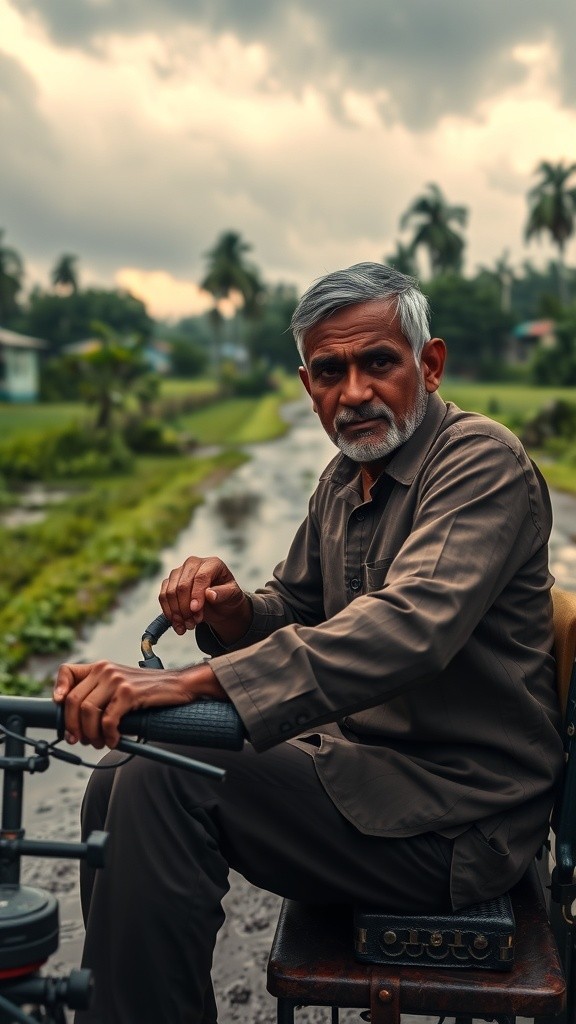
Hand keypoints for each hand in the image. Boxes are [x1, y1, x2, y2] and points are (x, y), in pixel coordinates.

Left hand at [53, 659, 224, 748]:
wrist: (178, 686)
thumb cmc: (148, 692)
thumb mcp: (119, 686)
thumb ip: (98, 694)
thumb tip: (75, 722)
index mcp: (100, 666)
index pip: (66, 671)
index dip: (57, 690)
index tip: (58, 708)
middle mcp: (105, 669)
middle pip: (73, 700)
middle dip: (73, 726)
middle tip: (81, 740)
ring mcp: (117, 680)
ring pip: (88, 712)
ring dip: (91, 734)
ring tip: (100, 742)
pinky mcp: (129, 693)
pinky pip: (108, 720)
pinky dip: (109, 735)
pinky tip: (115, 740)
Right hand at [159, 555, 251, 643]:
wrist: (219, 604)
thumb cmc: (228, 597)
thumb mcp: (233, 596)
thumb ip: (224, 594)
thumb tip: (210, 594)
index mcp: (212, 563)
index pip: (200, 577)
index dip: (196, 594)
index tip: (196, 610)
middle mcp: (193, 564)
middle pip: (182, 585)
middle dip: (186, 608)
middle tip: (193, 624)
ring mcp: (179, 572)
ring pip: (170, 592)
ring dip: (177, 613)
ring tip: (188, 626)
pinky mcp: (169, 582)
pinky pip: (163, 597)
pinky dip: (169, 613)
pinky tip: (178, 624)